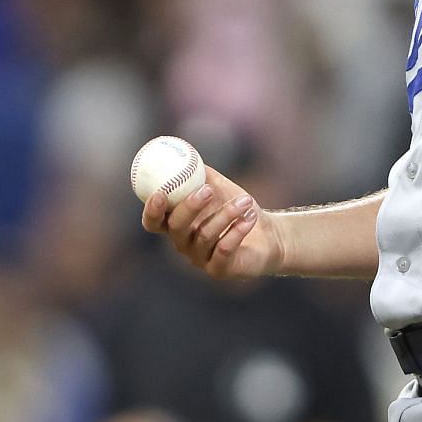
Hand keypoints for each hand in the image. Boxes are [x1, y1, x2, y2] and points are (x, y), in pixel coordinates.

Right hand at [142, 166, 283, 278]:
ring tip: (245, 200)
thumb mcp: (220, 187)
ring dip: (226, 214)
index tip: (159, 193)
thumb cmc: (237, 209)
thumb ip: (202, 173)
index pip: (154, 223)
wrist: (269, 235)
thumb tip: (187, 152)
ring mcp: (200, 259)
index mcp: (177, 225)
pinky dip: (237, 231)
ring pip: (205, 235)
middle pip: (176, 228)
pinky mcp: (219, 269)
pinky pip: (224, 249)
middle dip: (190, 207)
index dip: (152, 211)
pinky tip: (250, 217)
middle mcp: (183, 244)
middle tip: (207, 190)